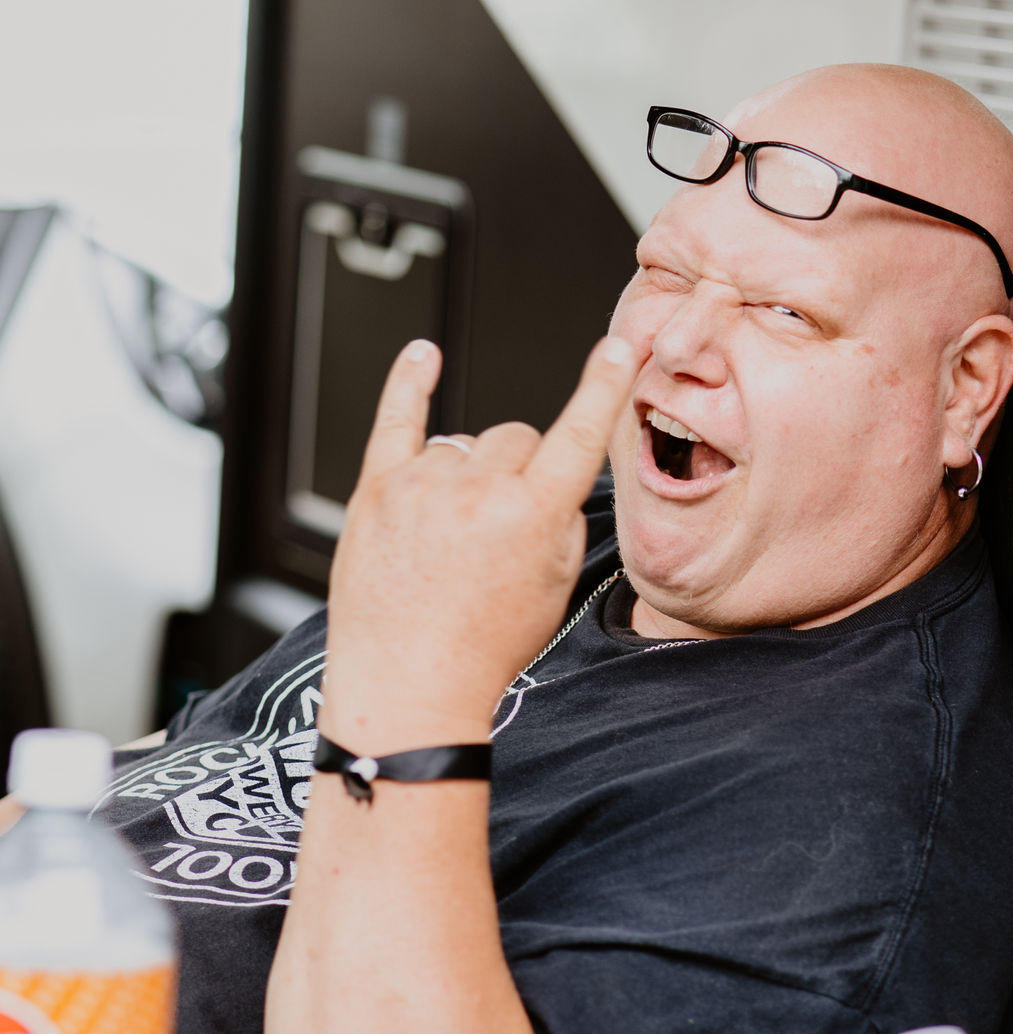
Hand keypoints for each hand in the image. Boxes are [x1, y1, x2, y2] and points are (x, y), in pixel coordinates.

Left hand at [319, 335, 636, 750]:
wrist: (406, 686)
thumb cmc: (481, 648)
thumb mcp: (553, 588)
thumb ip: (560, 519)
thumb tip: (550, 475)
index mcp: (533, 515)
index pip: (579, 433)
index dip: (603, 386)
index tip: (618, 348)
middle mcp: (477, 490)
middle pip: (514, 436)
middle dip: (515, 470)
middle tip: (496, 527)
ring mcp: (421, 485)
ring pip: (462, 444)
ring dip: (465, 473)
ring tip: (450, 536)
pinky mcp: (374, 490)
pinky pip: (395, 419)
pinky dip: (408, 383)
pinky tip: (421, 358)